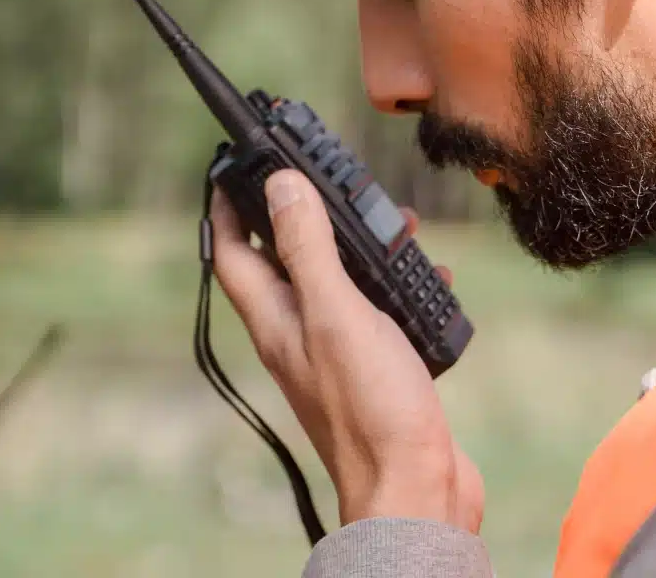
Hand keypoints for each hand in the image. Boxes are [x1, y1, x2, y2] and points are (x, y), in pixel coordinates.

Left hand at [210, 169, 483, 533]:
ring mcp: (336, 349)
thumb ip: (307, 249)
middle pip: (287, 258)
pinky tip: (429, 276)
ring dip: (362, 246)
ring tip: (398, 224)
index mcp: (276, 318)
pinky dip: (399, 283)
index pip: (232, 252)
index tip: (234, 168)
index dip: (226, 206)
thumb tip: (279, 188)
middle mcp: (298, 332)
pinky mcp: (374, 365)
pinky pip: (379, 308)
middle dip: (309, 215)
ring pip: (338, 279)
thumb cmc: (369, 411)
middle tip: (332, 183)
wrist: (416, 488)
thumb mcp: (335, 313)